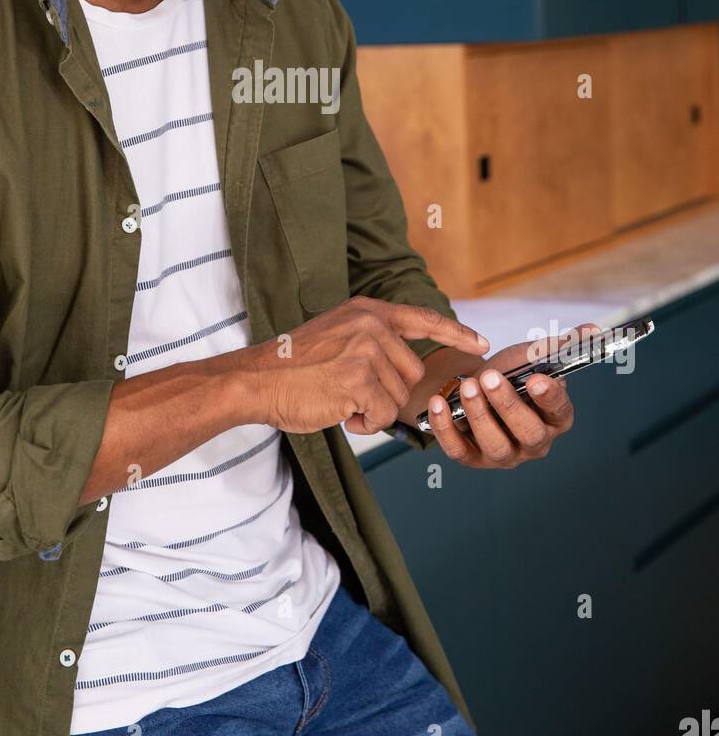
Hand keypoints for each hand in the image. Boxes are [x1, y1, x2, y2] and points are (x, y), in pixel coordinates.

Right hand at [245, 296, 488, 434]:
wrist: (256, 380)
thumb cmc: (293, 367)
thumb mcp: (337, 335)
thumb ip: (372, 342)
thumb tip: (406, 371)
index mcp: (368, 311)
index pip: (424, 319)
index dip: (456, 333)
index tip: (480, 343)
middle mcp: (372, 325)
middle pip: (411, 374)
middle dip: (387, 394)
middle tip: (351, 394)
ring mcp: (367, 350)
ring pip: (398, 399)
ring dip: (373, 410)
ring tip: (339, 400)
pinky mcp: (360, 378)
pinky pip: (382, 416)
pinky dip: (364, 424)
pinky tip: (339, 413)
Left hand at [423, 322, 600, 469]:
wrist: (475, 386)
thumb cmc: (510, 374)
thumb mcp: (532, 356)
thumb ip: (560, 345)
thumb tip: (594, 331)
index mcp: (555, 417)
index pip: (559, 411)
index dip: (549, 397)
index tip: (536, 378)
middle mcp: (534, 442)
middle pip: (529, 433)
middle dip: (509, 405)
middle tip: (490, 378)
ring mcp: (505, 455)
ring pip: (496, 445)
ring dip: (479, 415)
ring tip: (466, 385)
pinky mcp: (473, 459)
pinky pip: (459, 452)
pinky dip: (446, 429)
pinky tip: (438, 403)